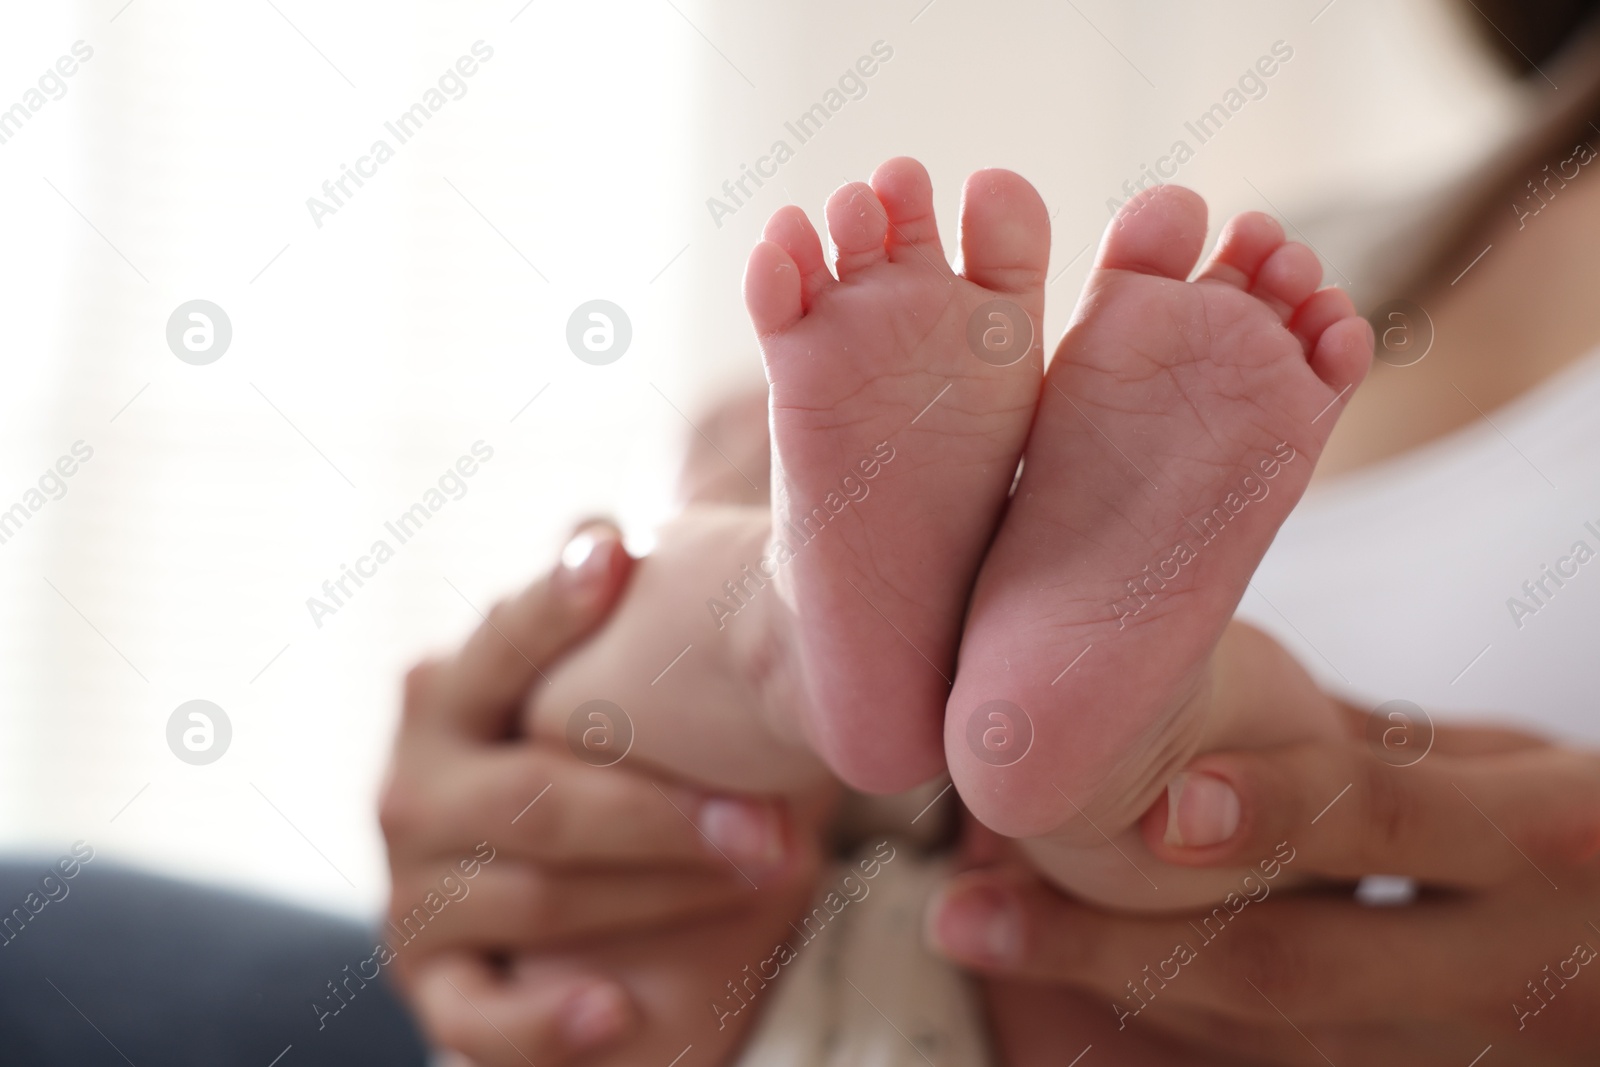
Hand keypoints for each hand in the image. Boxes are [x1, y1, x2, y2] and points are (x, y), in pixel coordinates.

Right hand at [380, 523, 814, 1063]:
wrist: (539, 922)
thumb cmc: (587, 778)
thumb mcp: (587, 704)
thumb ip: (597, 635)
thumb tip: (599, 520)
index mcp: (448, 700)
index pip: (495, 647)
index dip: (550, 605)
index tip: (619, 553)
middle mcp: (413, 790)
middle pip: (538, 795)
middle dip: (662, 810)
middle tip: (774, 820)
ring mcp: (415, 894)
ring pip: (535, 896)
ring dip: (658, 892)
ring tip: (766, 876)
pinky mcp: (433, 989)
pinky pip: (479, 1020)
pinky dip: (548, 1023)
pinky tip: (618, 1014)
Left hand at [926, 716, 1599, 1065]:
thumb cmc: (1597, 844)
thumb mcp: (1528, 771)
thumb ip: (1387, 752)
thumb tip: (1212, 716)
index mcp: (1538, 841)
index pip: (1382, 818)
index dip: (1266, 812)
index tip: (1147, 807)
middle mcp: (1500, 965)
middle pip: (1286, 969)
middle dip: (1112, 947)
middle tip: (970, 911)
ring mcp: (1465, 1057)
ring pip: (1269, 1039)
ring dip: (1116, 990)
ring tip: (994, 935)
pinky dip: (1182, 1026)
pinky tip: (1087, 985)